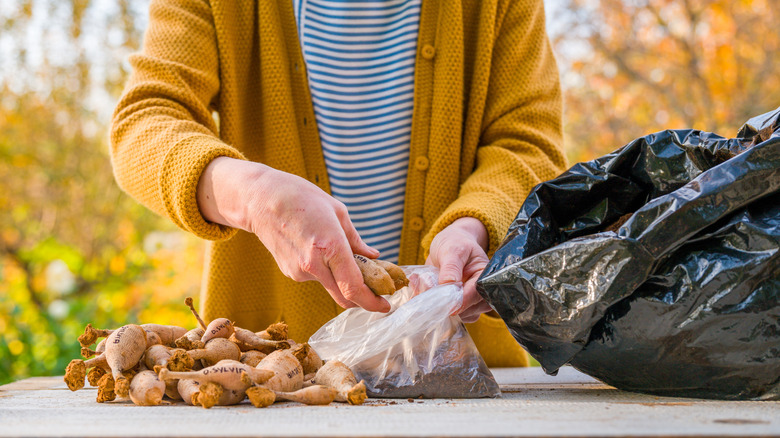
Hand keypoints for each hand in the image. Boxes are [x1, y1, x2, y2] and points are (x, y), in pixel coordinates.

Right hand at [197, 157, 389, 312]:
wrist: (260, 199)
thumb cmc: (302, 198)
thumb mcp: (338, 212)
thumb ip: (356, 241)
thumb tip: (374, 257)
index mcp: (330, 246)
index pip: (354, 288)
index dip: (373, 302)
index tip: (386, 305)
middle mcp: (313, 265)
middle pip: (344, 297)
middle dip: (363, 299)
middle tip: (377, 291)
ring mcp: (299, 271)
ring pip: (331, 286)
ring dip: (342, 279)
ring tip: (339, 252)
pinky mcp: (290, 272)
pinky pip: (316, 278)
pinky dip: (326, 271)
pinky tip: (317, 249)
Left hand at [425, 217, 493, 322]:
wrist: (449, 243)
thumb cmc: (455, 243)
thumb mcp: (453, 249)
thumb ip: (451, 267)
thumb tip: (449, 284)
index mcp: (484, 278)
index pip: (475, 295)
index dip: (459, 302)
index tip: (443, 304)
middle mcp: (479, 293)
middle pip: (466, 310)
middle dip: (444, 304)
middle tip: (425, 286)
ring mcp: (466, 301)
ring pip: (454, 316)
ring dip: (433, 304)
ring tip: (421, 282)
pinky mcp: (453, 305)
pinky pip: (441, 313)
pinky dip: (427, 304)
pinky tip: (418, 287)